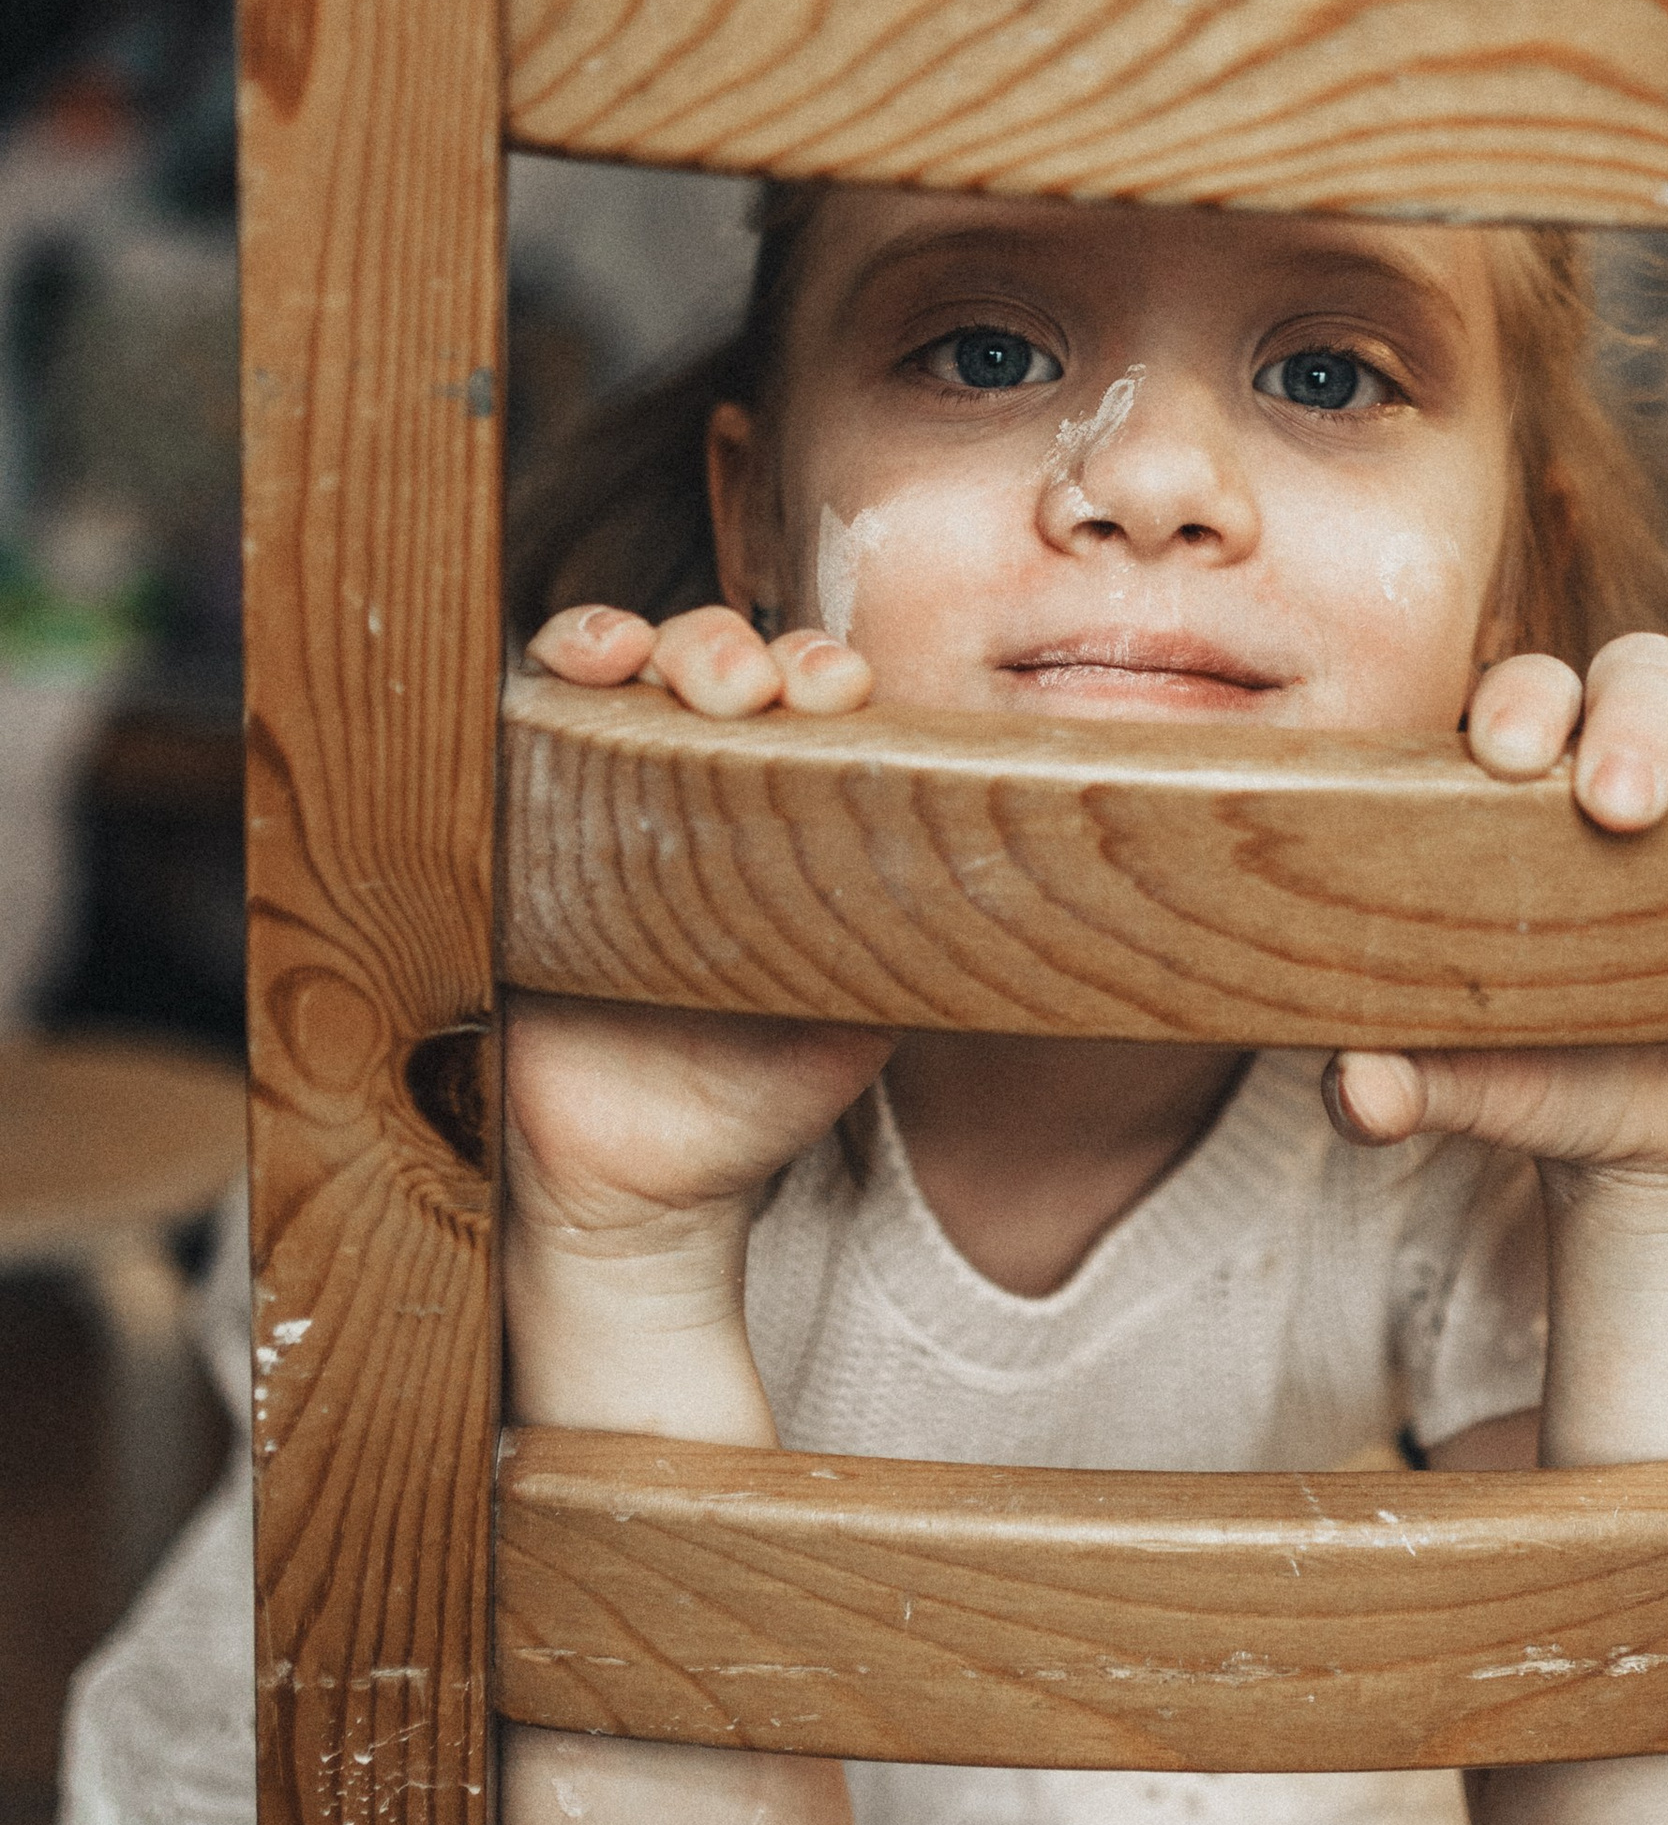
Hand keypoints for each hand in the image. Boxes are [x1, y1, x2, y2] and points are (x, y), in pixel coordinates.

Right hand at [512, 604, 885, 1244]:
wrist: (645, 1184)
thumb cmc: (760, 1082)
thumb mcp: (858, 1006)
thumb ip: (911, 936)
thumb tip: (1005, 877)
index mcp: (777, 798)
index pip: (797, 696)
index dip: (818, 671)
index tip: (843, 691)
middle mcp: (684, 775)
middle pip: (698, 664)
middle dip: (722, 649)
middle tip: (752, 689)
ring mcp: (587, 791)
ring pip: (597, 674)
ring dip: (616, 641)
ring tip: (635, 658)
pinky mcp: (505, 828)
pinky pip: (505, 736)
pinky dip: (530, 690)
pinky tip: (556, 680)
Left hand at [1333, 637, 1667, 1188]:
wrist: (1665, 1129)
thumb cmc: (1547, 1068)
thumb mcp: (1479, 1080)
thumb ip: (1411, 1080)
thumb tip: (1361, 1092)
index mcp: (1525, 790)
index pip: (1521, 699)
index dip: (1518, 704)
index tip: (1506, 755)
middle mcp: (1626, 758)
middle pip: (1635, 676)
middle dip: (1632, 722)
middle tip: (1623, 806)